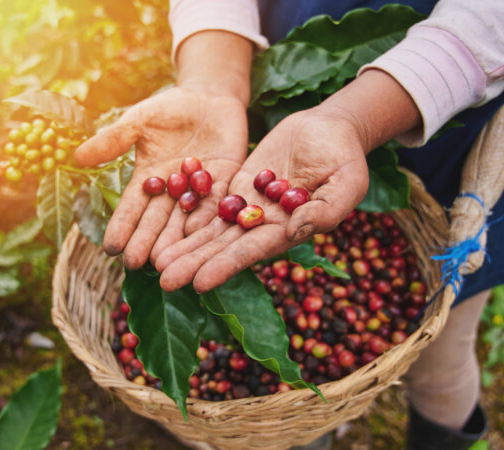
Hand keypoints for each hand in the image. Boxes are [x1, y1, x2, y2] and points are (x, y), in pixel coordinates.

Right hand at [74, 86, 247, 269]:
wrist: (210, 96)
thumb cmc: (170, 108)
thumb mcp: (139, 121)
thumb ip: (113, 140)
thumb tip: (77, 157)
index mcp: (149, 179)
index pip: (132, 207)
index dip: (121, 227)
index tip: (110, 248)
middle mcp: (173, 191)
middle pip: (157, 220)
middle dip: (146, 242)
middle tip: (136, 264)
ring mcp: (199, 189)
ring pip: (185, 219)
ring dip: (175, 240)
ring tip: (165, 261)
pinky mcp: (226, 182)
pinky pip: (217, 202)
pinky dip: (208, 218)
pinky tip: (199, 235)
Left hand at [154, 108, 369, 292]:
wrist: (331, 128)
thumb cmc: (346, 158)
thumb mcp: (347, 184)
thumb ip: (325, 211)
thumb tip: (294, 231)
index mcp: (288, 231)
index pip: (251, 252)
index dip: (224, 267)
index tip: (199, 283)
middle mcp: (263, 224)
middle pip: (223, 247)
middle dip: (194, 263)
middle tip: (164, 279)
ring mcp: (249, 206)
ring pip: (211, 229)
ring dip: (185, 244)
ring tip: (156, 261)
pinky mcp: (238, 185)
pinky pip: (210, 201)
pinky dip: (189, 213)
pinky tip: (165, 226)